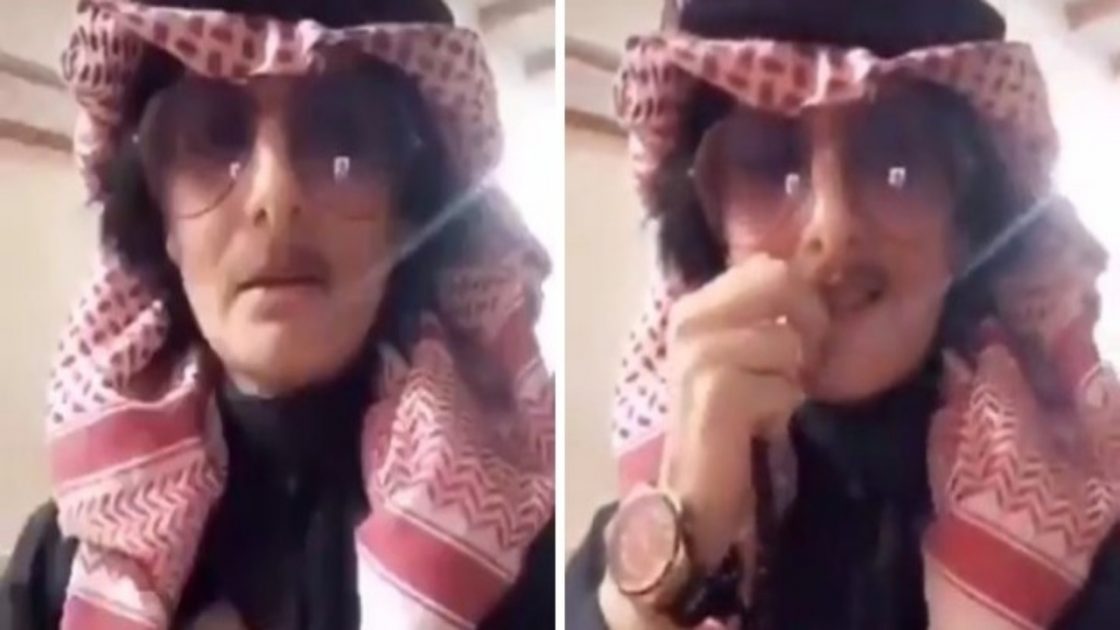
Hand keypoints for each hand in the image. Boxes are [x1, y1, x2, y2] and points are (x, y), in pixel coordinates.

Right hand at [660, 254, 828, 569]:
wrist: (698, 489)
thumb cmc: (731, 420)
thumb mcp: (744, 353)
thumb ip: (764, 311)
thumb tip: (811, 273)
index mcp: (694, 305)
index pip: (768, 266)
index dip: (802, 299)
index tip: (798, 339)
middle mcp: (688, 320)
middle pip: (780, 282)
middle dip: (807, 324)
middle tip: (797, 366)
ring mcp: (697, 354)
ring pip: (787, 339)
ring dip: (790, 378)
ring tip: (765, 402)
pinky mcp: (715, 391)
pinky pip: (784, 383)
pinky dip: (782, 408)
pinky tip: (758, 425)